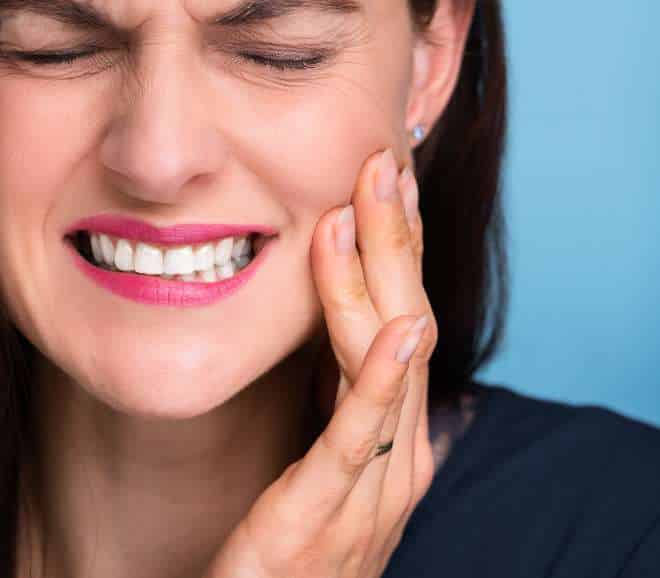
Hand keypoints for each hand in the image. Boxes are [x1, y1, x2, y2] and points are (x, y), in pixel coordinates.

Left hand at [207, 147, 436, 577]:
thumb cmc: (291, 545)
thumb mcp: (321, 457)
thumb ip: (340, 402)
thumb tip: (355, 336)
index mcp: (391, 434)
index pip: (402, 318)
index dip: (396, 246)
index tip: (384, 175)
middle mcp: (398, 451)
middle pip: (406, 322)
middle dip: (395, 239)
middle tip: (381, 160)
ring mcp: (373, 483)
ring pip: (388, 360)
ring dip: (381, 277)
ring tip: (370, 205)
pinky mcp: (330, 509)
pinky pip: (361, 434)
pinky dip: (382, 376)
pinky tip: (401, 327)